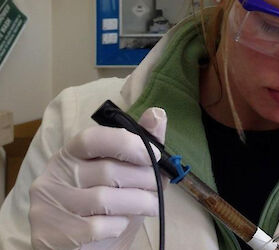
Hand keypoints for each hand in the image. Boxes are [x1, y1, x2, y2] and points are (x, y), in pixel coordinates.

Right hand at [29, 107, 166, 249]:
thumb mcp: (129, 173)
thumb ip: (142, 145)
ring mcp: (49, 205)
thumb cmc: (110, 206)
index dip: (126, 143)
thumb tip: (158, 114)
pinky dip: (118, 226)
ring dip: (138, 203)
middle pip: (108, 171)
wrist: (89, 248)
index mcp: (71, 153)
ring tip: (149, 206)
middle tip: (157, 188)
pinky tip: (120, 225)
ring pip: (105, 199)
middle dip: (144, 179)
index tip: (153, 155)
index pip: (93, 138)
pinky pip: (96, 227)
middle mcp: (54, 175)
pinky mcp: (50, 234)